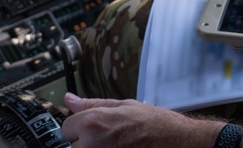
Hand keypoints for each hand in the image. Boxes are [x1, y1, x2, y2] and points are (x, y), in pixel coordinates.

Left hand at [61, 92, 218, 146]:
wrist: (175, 143)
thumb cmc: (154, 125)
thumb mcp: (124, 106)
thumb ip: (92, 104)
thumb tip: (70, 99)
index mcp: (93, 123)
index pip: (66, 127)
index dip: (82, 126)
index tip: (96, 127)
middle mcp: (91, 144)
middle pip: (74, 144)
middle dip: (88, 140)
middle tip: (112, 137)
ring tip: (117, 146)